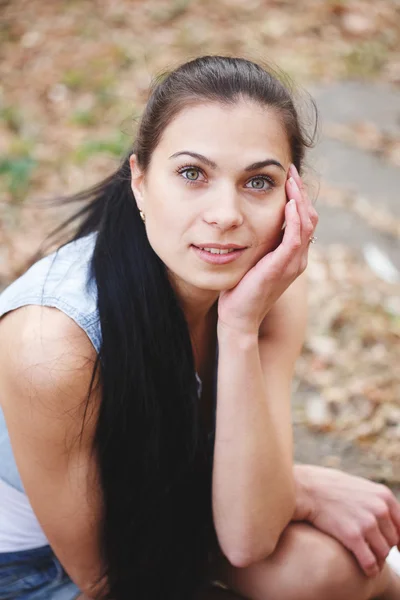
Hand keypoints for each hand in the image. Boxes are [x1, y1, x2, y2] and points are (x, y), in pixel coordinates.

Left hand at [217, 164, 317, 337]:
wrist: (239, 317)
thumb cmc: (241, 290)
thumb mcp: (252, 261)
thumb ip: (259, 244)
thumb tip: (248, 223)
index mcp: (292, 256)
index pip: (304, 220)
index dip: (298, 197)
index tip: (288, 177)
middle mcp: (298, 258)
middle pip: (309, 217)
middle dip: (301, 192)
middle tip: (291, 171)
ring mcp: (293, 263)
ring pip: (306, 224)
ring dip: (300, 199)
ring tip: (291, 180)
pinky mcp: (283, 266)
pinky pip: (295, 237)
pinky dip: (295, 219)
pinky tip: (289, 203)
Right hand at [293, 464, 399, 577]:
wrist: (306, 488)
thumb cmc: (329, 486)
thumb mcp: (358, 486)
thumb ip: (374, 500)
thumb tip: (385, 516)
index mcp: (383, 496)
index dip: (399, 539)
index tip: (398, 549)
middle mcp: (379, 509)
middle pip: (392, 540)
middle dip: (383, 546)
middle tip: (372, 549)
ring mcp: (367, 522)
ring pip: (383, 553)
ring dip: (377, 559)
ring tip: (369, 560)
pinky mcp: (352, 536)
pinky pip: (370, 562)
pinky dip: (370, 569)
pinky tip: (366, 570)